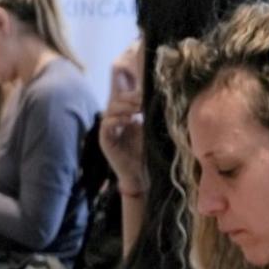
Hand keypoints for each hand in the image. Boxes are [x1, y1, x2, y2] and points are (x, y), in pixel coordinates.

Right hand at [98, 45, 144, 189]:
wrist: (141, 175)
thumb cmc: (148, 152)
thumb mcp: (152, 128)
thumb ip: (152, 113)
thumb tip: (163, 95)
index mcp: (126, 115)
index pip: (125, 96)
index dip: (135, 93)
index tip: (147, 94)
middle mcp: (116, 120)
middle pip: (117, 99)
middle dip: (131, 98)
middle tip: (143, 101)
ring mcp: (109, 130)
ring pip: (111, 109)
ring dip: (125, 107)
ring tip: (138, 109)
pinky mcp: (105, 140)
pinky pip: (106, 124)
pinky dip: (117, 120)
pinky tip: (130, 121)